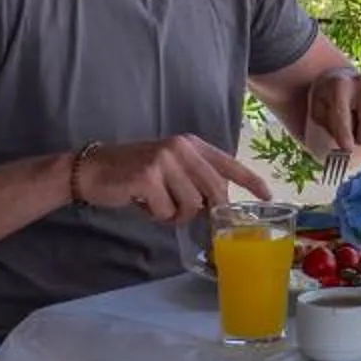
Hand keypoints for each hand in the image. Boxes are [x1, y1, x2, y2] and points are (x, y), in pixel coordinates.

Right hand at [77, 135, 269, 222]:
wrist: (93, 170)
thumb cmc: (134, 173)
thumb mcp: (170, 167)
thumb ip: (194, 178)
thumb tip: (218, 206)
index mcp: (191, 144)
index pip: (228, 163)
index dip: (250, 181)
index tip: (268, 195)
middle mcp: (182, 148)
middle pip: (214, 190)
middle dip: (206, 211)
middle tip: (183, 215)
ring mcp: (165, 160)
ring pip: (191, 205)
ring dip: (174, 215)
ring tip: (156, 205)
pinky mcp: (148, 176)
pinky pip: (166, 211)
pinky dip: (155, 215)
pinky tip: (142, 203)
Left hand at [305, 69, 360, 155]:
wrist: (339, 79)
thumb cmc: (326, 100)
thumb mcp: (318, 112)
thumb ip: (329, 127)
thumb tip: (347, 147)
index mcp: (339, 86)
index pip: (344, 114)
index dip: (345, 133)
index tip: (347, 148)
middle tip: (354, 140)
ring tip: (358, 127)